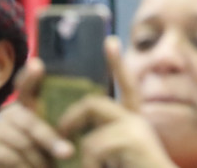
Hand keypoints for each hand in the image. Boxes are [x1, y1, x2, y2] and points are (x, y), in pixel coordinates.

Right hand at [0, 59, 77, 167]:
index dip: (30, 77)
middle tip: (68, 152)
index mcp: (26, 107)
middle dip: (51, 140)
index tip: (37, 65)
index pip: (27, 88)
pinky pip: (13, 158)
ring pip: (25, 144)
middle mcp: (10, 113)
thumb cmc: (26, 152)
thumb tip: (72, 143)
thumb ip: (53, 133)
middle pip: (32, 124)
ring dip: (39, 161)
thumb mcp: (41, 140)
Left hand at [58, 37, 177, 167]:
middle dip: (70, 117)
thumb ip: (103, 147)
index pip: (127, 87)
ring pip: (91, 122)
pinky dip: (87, 163)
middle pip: (95, 103)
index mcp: (134, 126)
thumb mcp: (115, 159)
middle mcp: (137, 122)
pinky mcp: (132, 138)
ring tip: (80, 165)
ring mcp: (136, 128)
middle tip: (59, 136)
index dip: (118, 65)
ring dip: (78, 150)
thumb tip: (78, 143)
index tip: (111, 42)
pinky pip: (93, 144)